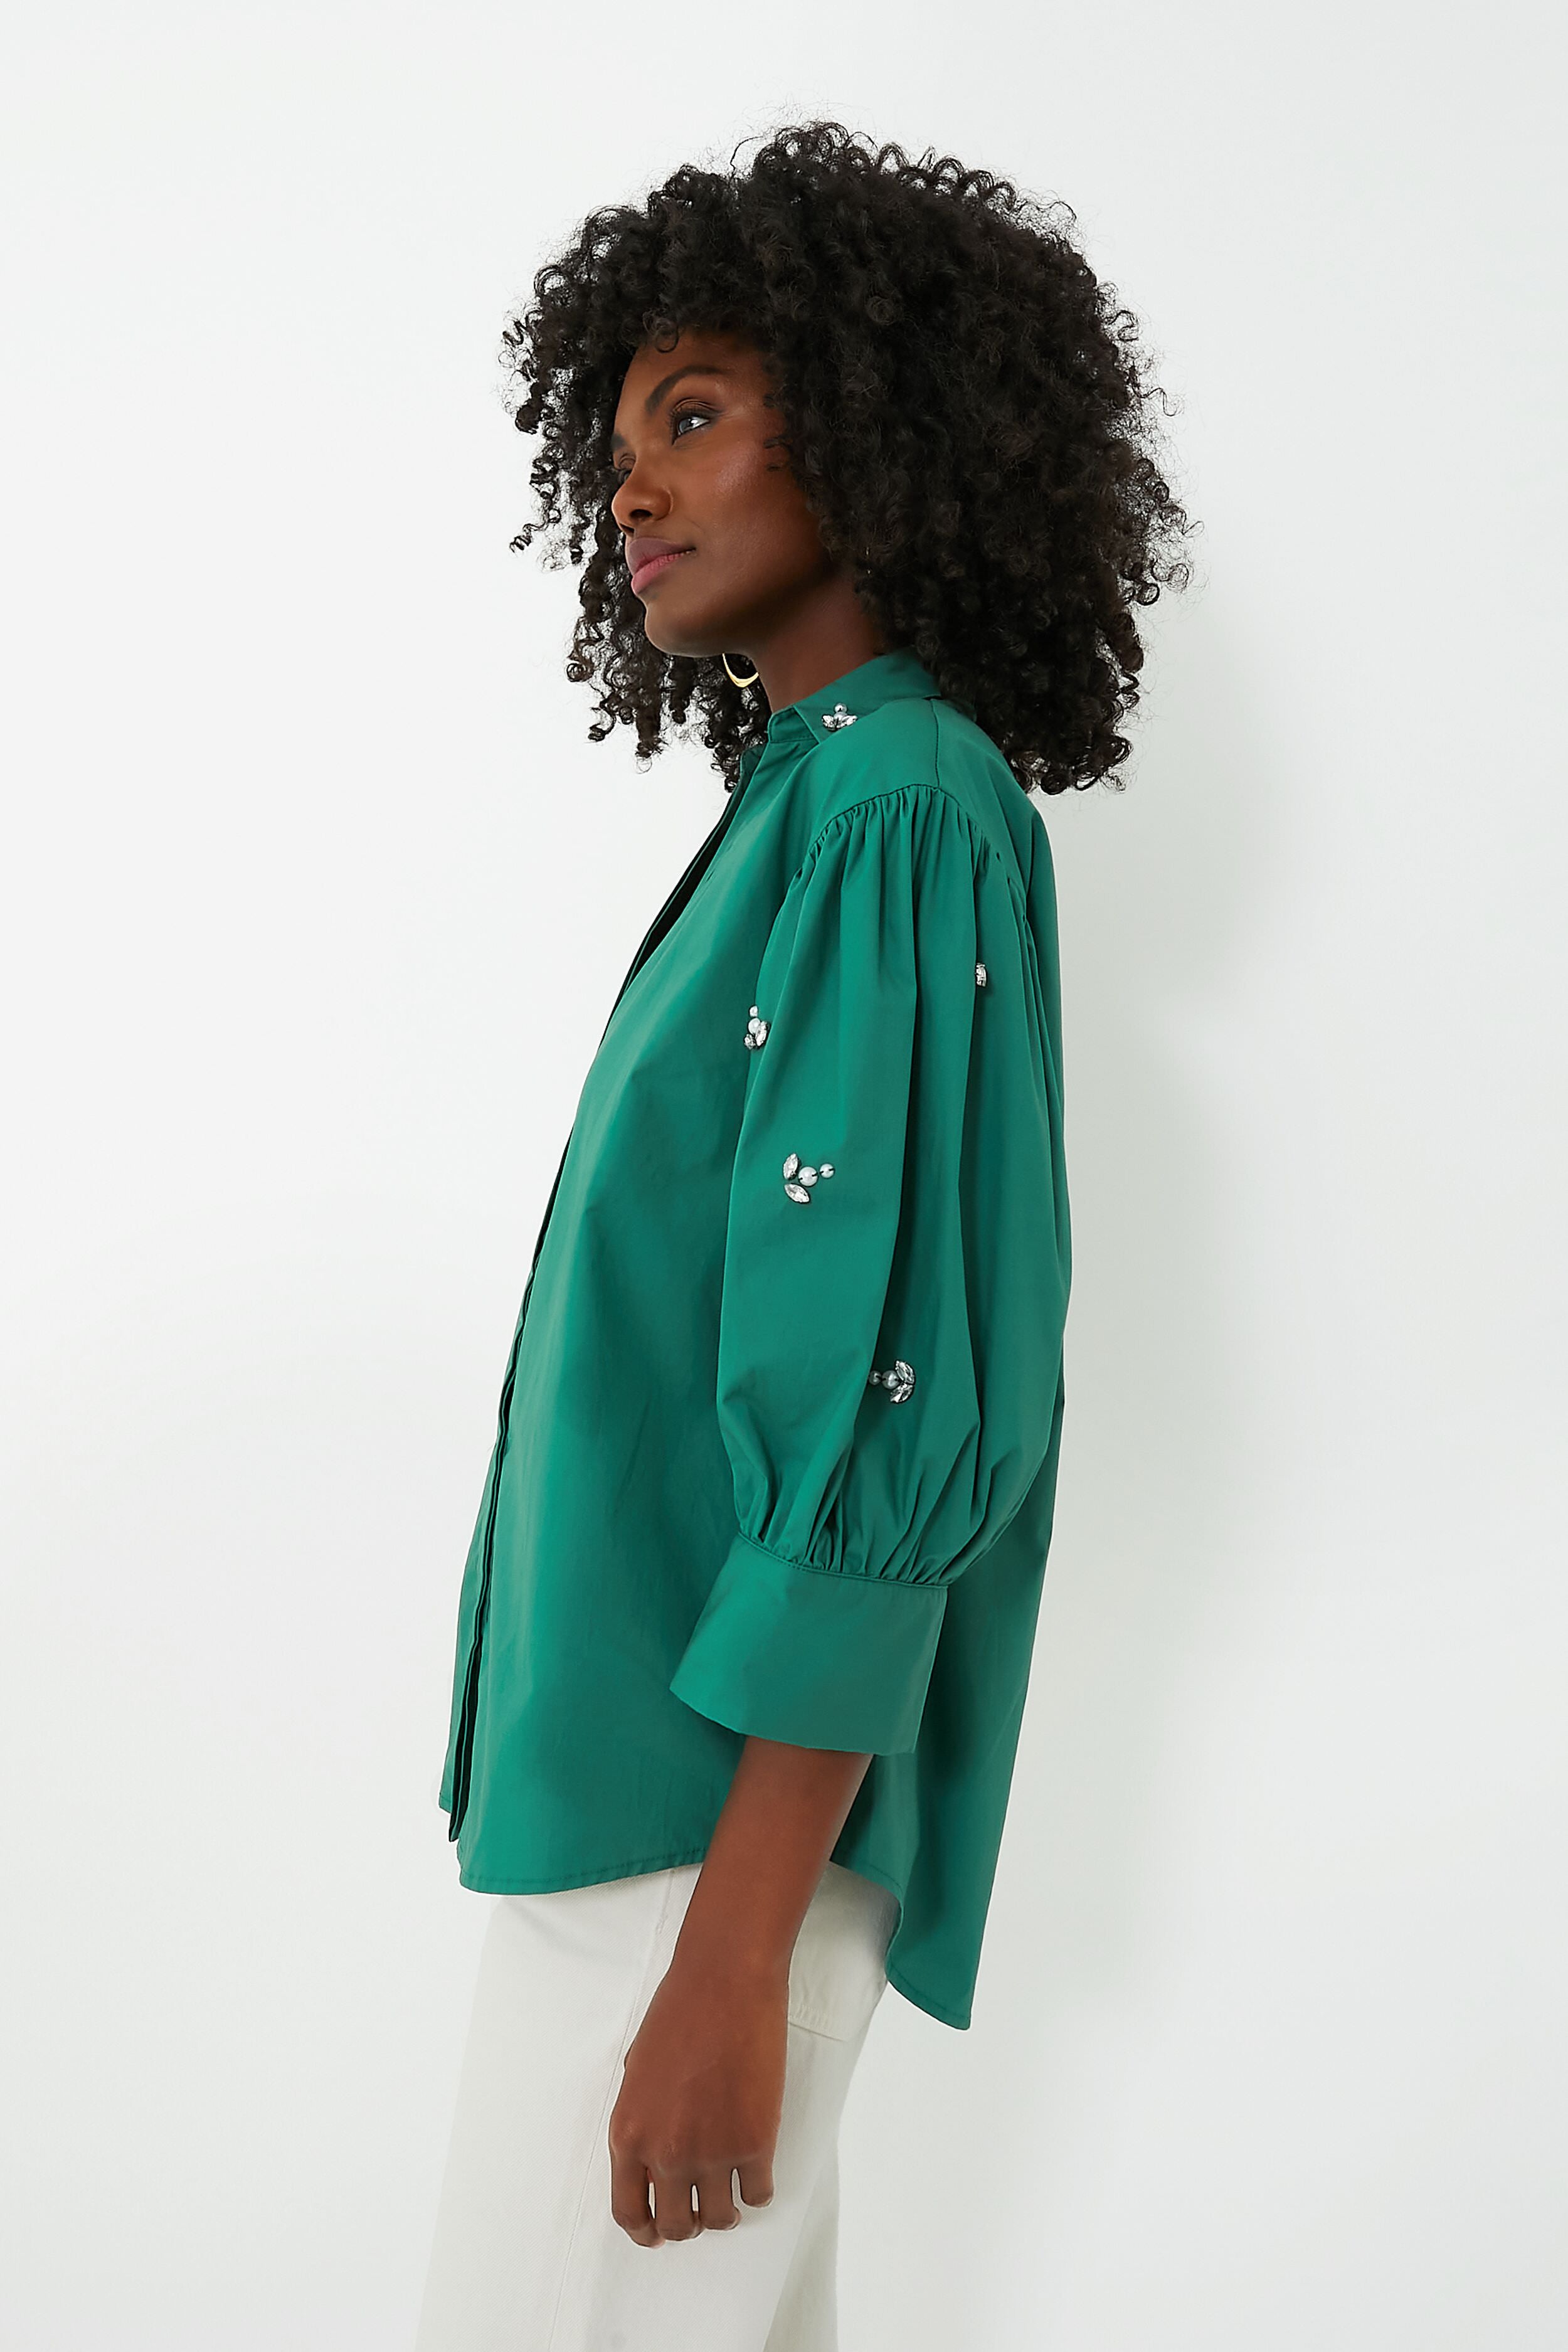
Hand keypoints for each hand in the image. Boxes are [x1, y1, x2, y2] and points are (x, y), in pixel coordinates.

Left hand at [607, 1952, 787, 2246]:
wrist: (724, 1980)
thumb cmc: (678, 2011)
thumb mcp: (637, 2069)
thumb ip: (642, 2118)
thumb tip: (653, 2152)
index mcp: (628, 2133)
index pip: (628, 2211)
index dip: (645, 2231)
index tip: (657, 2233)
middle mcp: (665, 2152)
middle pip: (677, 2225)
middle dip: (689, 2222)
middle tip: (700, 2207)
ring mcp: (712, 2152)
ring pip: (720, 2218)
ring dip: (725, 2210)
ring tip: (731, 2187)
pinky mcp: (755, 2142)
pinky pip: (759, 2194)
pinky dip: (758, 2188)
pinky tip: (757, 2168)